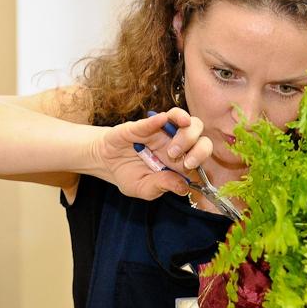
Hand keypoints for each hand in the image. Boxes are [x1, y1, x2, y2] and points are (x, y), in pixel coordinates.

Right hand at [94, 108, 212, 199]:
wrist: (105, 162)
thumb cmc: (129, 174)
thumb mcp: (143, 188)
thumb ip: (162, 187)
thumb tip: (183, 188)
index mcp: (179, 161)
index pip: (200, 156)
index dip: (200, 159)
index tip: (188, 168)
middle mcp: (176, 144)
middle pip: (200, 137)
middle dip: (198, 149)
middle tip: (183, 161)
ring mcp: (161, 132)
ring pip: (185, 121)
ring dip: (186, 132)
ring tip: (173, 149)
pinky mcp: (144, 125)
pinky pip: (156, 119)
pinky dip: (159, 120)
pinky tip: (160, 121)